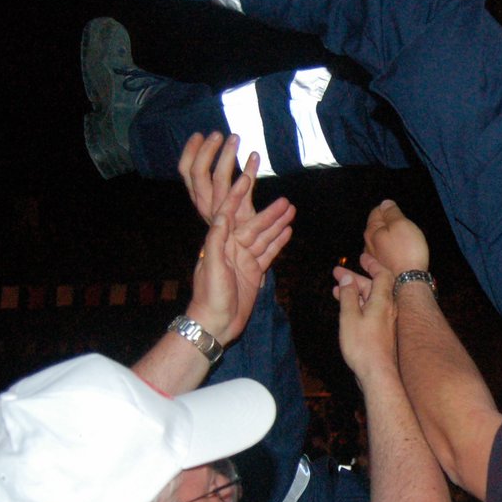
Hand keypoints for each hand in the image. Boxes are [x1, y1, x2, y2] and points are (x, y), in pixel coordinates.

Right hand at [179, 132, 246, 225]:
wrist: (245, 251)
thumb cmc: (234, 221)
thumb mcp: (218, 200)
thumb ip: (213, 181)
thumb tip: (214, 151)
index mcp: (199, 198)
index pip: (186, 172)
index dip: (190, 152)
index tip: (198, 135)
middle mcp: (206, 204)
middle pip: (198, 173)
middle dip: (207, 151)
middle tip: (218, 134)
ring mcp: (222, 210)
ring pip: (220, 179)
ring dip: (227, 156)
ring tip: (235, 138)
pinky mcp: (240, 215)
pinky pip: (245, 190)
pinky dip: (250, 171)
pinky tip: (254, 157)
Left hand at [185, 166, 294, 341]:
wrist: (215, 323)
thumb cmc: (209, 297)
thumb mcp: (211, 267)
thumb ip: (216, 240)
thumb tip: (222, 215)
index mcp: (220, 244)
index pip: (230, 215)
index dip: (238, 197)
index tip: (246, 178)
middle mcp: (233, 248)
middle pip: (254, 226)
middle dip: (269, 213)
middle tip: (286, 200)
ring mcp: (245, 260)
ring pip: (264, 238)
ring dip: (277, 224)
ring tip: (291, 211)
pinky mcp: (254, 272)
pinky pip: (269, 253)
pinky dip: (278, 242)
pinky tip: (288, 231)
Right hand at [334, 268, 395, 380]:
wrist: (378, 374)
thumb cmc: (363, 346)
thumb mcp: (349, 316)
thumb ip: (348, 295)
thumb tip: (347, 278)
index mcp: (383, 300)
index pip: (382, 274)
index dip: (371, 264)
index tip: (361, 257)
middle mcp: (388, 308)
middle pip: (373, 286)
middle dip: (354, 278)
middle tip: (336, 273)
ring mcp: (386, 321)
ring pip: (370, 299)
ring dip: (354, 292)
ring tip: (335, 289)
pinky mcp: (382, 332)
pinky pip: (371, 311)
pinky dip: (358, 305)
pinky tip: (346, 309)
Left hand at [361, 200, 428, 279]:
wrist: (410, 279)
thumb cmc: (407, 250)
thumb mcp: (401, 224)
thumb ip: (392, 212)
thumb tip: (385, 203)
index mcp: (371, 231)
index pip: (376, 212)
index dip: (387, 209)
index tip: (397, 212)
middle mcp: (368, 245)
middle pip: (376, 227)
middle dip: (387, 224)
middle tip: (400, 225)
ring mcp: (374, 259)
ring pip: (379, 242)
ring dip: (387, 239)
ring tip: (399, 239)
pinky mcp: (382, 269)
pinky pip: (383, 255)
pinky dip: (389, 251)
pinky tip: (396, 253)